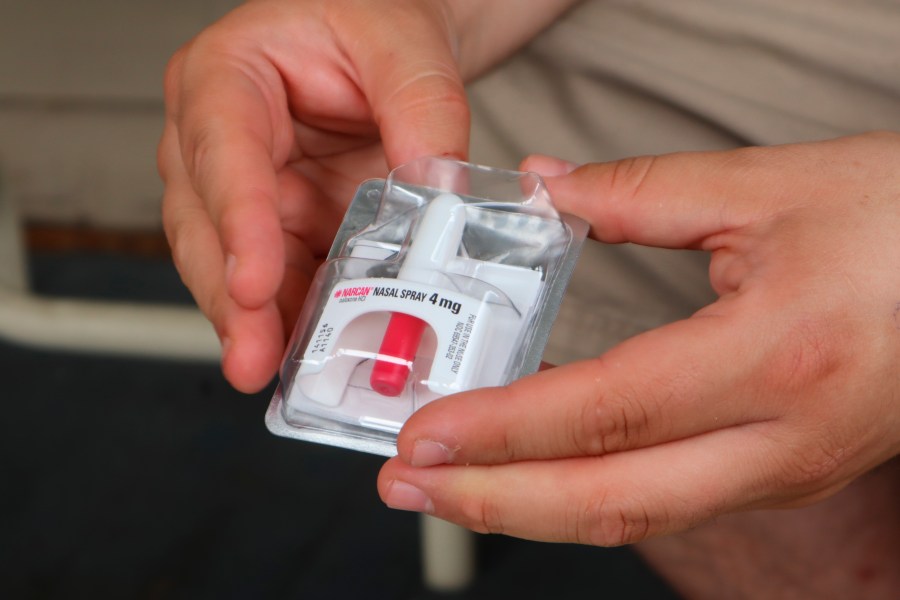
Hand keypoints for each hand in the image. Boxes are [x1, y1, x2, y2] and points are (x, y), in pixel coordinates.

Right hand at [158, 0, 468, 391]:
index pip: (222, 150)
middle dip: (231, 298)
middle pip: (206, 224)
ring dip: (253, 323)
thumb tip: (435, 188)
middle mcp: (217, 141)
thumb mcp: (404, 45)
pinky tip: (307, 356)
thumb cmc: (373, 24)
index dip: (237, 219)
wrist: (384, 50)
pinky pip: (278, 281)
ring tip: (274, 373)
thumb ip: (423, 107)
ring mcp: (247, 192)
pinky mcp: (280, 228)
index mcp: (226, 78)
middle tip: (255, 355)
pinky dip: (290, 321)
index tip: (254, 280)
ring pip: (230, 266)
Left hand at [378, 132, 899, 544]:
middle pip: (609, 501)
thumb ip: (641, 190)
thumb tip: (545, 188)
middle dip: (492, 502)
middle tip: (404, 486)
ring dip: (529, 506)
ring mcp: (785, 469)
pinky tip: (533, 468)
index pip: (603, 413)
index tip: (422, 434)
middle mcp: (780, 440)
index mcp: (775, 359)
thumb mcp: (772, 187)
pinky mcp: (785, 470)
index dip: (501, 430)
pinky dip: (584, 490)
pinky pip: (666, 498)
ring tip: (449, 487)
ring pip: (636, 515)